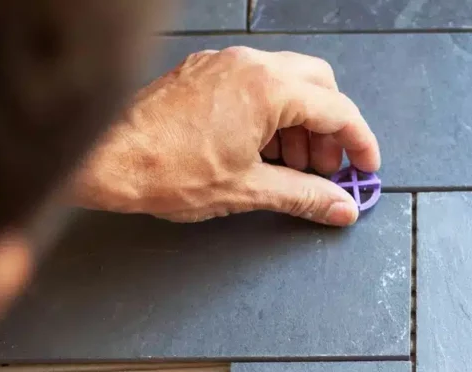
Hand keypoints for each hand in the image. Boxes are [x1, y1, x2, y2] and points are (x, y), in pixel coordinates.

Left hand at [70, 47, 380, 224]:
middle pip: (318, 86)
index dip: (359, 144)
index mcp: (268, 88)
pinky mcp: (203, 74)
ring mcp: (224, 65)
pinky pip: (254, 84)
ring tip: (291, 168)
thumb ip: (306, 196)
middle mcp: (248, 65)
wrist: (106, 158)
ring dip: (300, 124)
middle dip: (330, 129)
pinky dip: (271, 114)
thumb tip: (341, 207)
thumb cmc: (166, 169)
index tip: (365, 168)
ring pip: (286, 83)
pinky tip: (261, 152)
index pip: (337, 110)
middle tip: (326, 170)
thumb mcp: (250, 190)